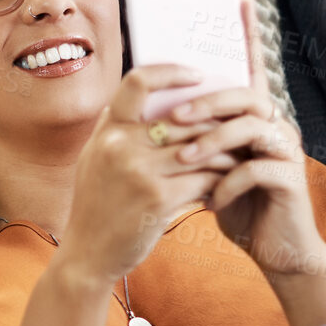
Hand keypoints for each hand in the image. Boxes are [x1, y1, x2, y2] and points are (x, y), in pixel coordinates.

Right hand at [58, 64, 240, 281]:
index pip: (138, 81)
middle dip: (217, 124)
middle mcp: (121, 145)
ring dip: (224, 155)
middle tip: (237, 129)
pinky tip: (222, 189)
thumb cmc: (97, 205)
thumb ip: (116, 129)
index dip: (171, 72)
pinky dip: (218, 183)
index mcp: (107, 131)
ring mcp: (139, 171)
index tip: (198, 76)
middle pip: (185, 118)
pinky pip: (203, 179)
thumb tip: (143, 95)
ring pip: (201, 149)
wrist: (88, 253)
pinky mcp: (158, 198)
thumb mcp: (94, 159)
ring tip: (235, 161)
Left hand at [168, 0, 325, 278]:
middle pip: (245, 95)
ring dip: (212, 141)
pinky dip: (228, 183)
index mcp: (254, 117)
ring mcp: (286, 151)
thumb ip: (194, 136)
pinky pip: (257, 170)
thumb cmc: (236, 203)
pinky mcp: (290, 181)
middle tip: (173, 117)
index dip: (249, 35)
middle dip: (206, 103)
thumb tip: (154, 111)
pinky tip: (211, 200)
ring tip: (183, 159)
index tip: (241, 0)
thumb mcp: (209, 166)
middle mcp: (275, 126)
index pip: (251, 68)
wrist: (273, 248)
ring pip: (252, 128)